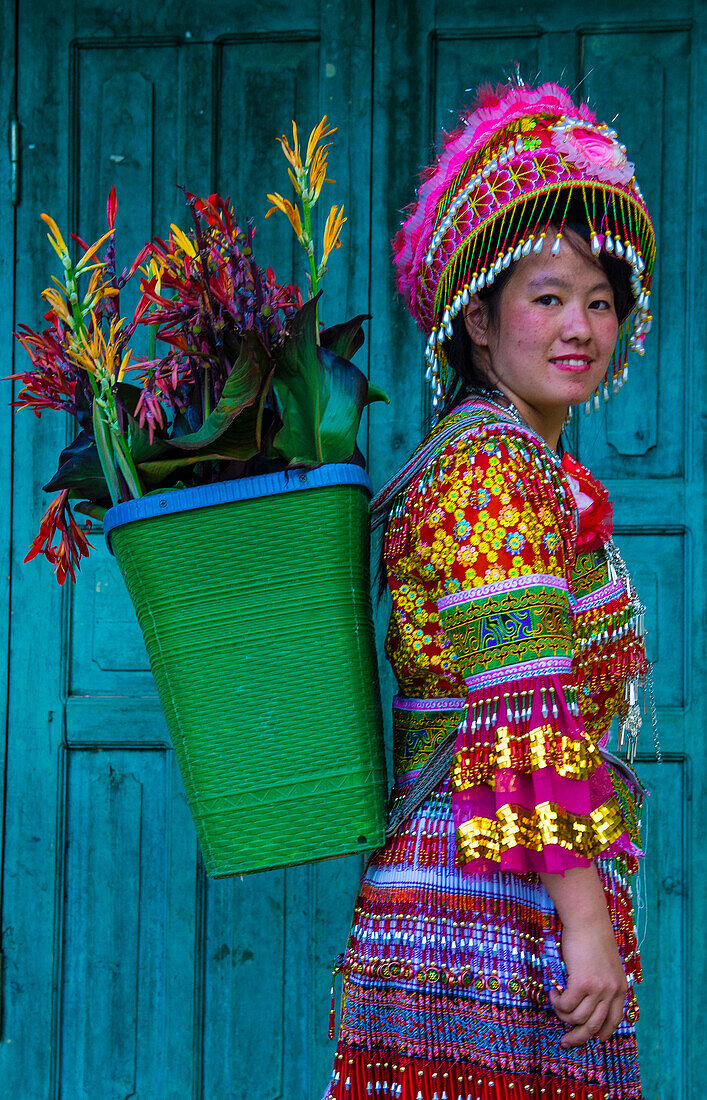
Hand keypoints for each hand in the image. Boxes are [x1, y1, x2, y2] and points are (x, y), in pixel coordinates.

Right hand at [539, 865, 627, 1048]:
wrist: (587, 919)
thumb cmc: (591, 938)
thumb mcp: (605, 965)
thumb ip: (602, 984)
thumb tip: (587, 1004)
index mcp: (620, 988)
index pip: (614, 1021)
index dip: (601, 1032)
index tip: (590, 1038)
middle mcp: (612, 992)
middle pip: (594, 1027)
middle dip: (577, 1038)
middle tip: (565, 1042)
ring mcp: (598, 988)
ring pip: (577, 1017)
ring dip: (563, 1014)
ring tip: (556, 1001)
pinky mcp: (582, 982)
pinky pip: (566, 1005)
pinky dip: (557, 1002)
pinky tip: (554, 991)